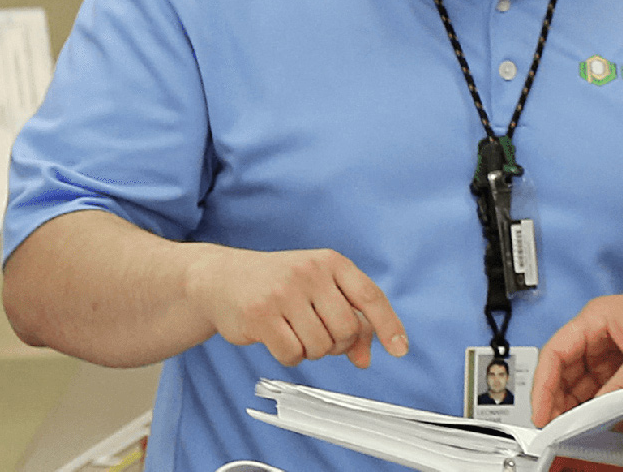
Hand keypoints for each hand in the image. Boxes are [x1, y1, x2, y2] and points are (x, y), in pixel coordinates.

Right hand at [186, 246, 408, 368]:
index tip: (400, 350)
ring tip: (295, 331)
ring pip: (321, 346)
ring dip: (312, 350)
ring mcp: (284, 292)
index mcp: (332, 262)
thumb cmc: (280, 285)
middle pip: (347, 329)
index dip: (388, 326)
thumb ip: (349, 319)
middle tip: (319, 334)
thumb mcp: (320, 290)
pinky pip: (293, 355)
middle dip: (338, 343)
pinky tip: (278, 338)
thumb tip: (365, 359)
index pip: (371, 297)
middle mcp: (311, 273)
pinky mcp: (260, 315)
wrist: (222, 277)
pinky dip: (290, 357)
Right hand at [531, 287, 622, 425]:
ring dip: (579, 404)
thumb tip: (589, 415)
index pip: (554, 352)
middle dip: (559, 399)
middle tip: (557, 428)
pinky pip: (604, 386)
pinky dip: (598, 403)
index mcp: (598, 316)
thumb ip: (616, 390)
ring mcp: (616, 347)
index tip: (542, 413)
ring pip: (583, 381)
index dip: (543, 386)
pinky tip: (598, 418)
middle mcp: (602, 330)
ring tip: (576, 427)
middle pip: (565, 370)